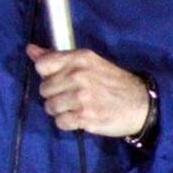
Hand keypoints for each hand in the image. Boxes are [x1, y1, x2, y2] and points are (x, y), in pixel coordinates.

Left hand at [27, 44, 149, 136]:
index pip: (42, 65)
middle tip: (69, 96)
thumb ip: (57, 57)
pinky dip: (66, 122)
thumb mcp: (88, 62)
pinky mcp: (85, 117)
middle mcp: (78, 76)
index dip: (46, 74)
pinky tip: (78, 118)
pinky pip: (60, 122)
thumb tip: (30, 50)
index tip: (57, 79)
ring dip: (59, 110)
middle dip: (54, 94)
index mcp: (79, 59)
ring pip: (50, 106)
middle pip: (44, 88)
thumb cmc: (113, 82)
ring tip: (74, 108)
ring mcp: (81, 98)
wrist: (142, 104)